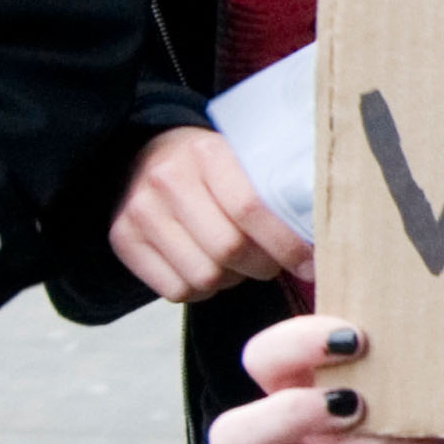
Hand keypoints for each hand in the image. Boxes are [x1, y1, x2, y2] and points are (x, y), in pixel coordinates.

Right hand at [113, 123, 309, 301]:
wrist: (142, 155)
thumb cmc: (208, 167)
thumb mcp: (240, 161)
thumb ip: (274, 192)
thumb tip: (321, 241)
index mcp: (207, 153)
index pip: (251, 208)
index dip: (286, 244)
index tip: (308, 262)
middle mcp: (167, 179)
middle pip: (229, 250)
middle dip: (262, 266)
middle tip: (271, 263)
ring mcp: (140, 210)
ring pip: (204, 277)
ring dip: (231, 279)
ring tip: (235, 261)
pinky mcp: (121, 238)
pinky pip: (175, 290)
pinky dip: (200, 290)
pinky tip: (205, 266)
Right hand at [212, 318, 443, 443]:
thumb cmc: (438, 411)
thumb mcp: (412, 368)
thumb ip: (394, 340)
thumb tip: (407, 291)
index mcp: (302, 392)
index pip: (260, 362)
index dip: (291, 345)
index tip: (355, 336)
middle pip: (233, 438)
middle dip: (286, 413)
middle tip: (353, 398)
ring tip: (412, 430)